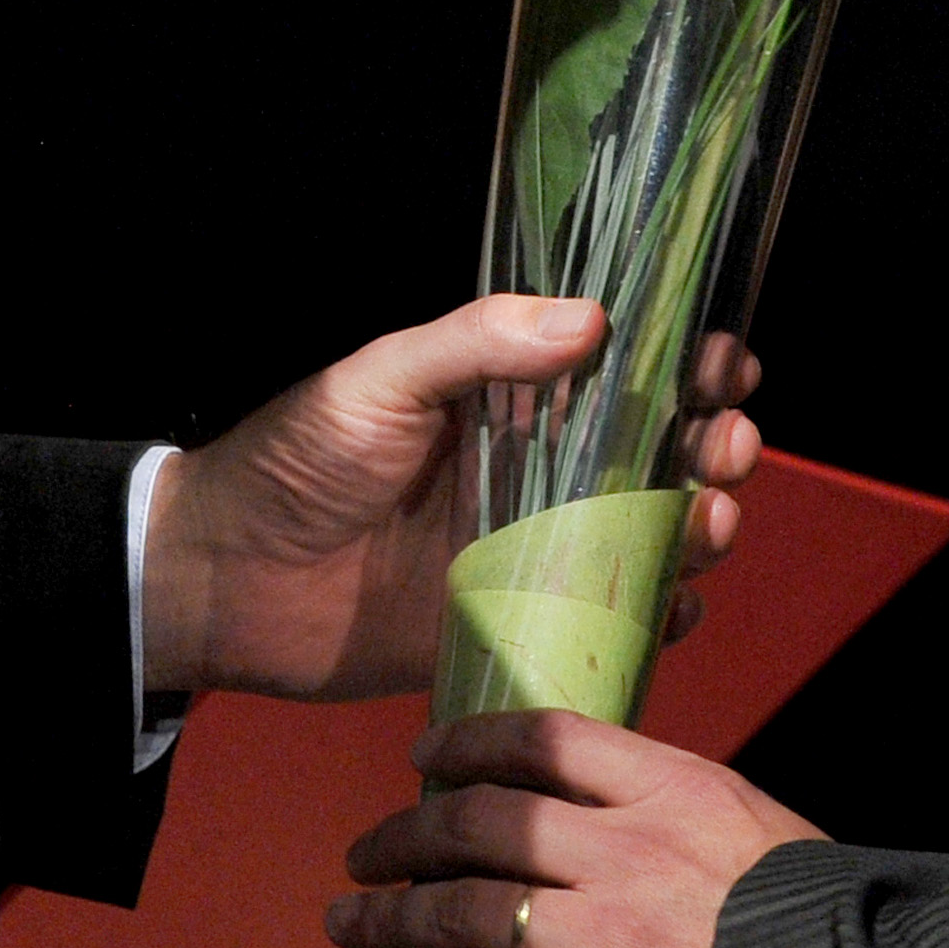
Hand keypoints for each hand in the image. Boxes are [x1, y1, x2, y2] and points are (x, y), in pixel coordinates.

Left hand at [142, 309, 764, 701]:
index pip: (621, 372)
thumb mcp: (377, 382)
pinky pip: (607, 624)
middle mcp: (534, 474)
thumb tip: (589, 319)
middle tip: (724, 448)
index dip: (687, 365)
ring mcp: (531, 554)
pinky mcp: (516, 628)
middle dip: (713, 448)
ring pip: (649, 539)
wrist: (223, 581)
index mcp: (506, 402)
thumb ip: (475, 346)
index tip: (725, 364)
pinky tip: (673, 604)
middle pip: (658, 456)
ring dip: (699, 527)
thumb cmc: (291, 462)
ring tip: (706, 522)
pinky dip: (656, 617)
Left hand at [332, 709, 822, 947]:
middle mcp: (627, 846)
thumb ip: (677, 815)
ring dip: (391, 914)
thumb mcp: (755, 833)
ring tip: (349, 919)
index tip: (424, 758)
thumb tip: (612, 812)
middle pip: (483, 819)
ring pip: (462, 907)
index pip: (542, 738)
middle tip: (366, 850)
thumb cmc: (827, 930)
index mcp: (673, 786)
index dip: (467, 744)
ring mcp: (603, 931)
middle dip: (408, 832)